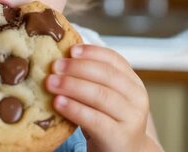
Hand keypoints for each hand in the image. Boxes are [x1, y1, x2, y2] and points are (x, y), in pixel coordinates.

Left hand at [46, 44, 161, 151]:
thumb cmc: (108, 122)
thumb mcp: (104, 97)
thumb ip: (91, 80)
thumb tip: (60, 59)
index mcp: (133, 83)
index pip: (114, 60)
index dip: (92, 52)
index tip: (70, 49)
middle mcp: (136, 98)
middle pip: (106, 75)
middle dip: (77, 68)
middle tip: (54, 66)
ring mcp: (131, 118)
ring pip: (100, 95)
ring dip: (72, 85)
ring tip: (50, 83)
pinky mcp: (120, 137)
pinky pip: (95, 119)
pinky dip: (74, 109)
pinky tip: (58, 103)